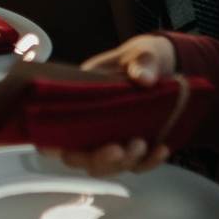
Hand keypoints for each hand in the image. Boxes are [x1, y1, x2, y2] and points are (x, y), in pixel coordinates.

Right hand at [55, 35, 177, 176]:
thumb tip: (143, 78)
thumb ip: (143, 62)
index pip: (53, 127)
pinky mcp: (131, 148)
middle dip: (97, 159)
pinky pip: (135, 166)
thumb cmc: (142, 58)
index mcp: (78, 98)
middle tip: (119, 149)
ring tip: (143, 144)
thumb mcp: (144, 52)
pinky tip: (161, 149)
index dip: (52, 142)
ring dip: (123, 163)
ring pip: (105, 166)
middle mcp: (88, 124)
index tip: (64, 145)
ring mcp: (109, 139)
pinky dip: (147, 163)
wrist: (166, 69)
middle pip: (78, 156)